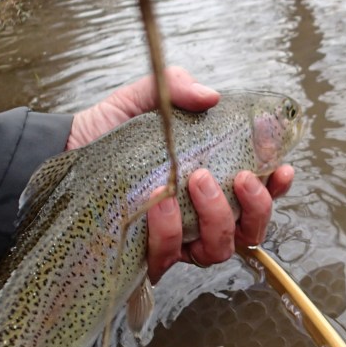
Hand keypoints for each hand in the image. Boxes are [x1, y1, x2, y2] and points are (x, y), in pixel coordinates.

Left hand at [66, 68, 294, 282]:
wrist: (63, 149)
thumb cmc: (110, 128)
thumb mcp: (146, 98)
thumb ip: (178, 89)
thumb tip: (211, 96)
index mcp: (214, 182)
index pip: (260, 195)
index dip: (279, 188)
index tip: (282, 170)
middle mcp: (200, 217)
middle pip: (250, 232)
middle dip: (256, 208)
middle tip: (242, 178)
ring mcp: (176, 240)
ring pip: (218, 250)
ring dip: (217, 218)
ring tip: (197, 181)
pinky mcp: (145, 254)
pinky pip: (169, 256)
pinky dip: (170, 232)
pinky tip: (159, 204)